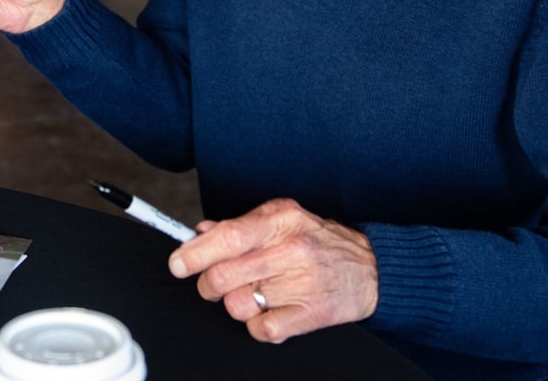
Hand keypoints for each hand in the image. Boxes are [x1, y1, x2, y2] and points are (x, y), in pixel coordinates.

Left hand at [167, 198, 377, 343]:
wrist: (370, 267)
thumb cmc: (317, 239)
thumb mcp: (281, 218)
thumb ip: (240, 224)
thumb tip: (200, 232)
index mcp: (280, 220)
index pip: (227, 237)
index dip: (196, 253)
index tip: (178, 263)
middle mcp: (291, 250)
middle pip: (226, 276)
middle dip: (207, 284)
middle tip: (210, 284)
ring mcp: (302, 284)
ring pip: (239, 305)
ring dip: (233, 304)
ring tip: (248, 294)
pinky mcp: (311, 315)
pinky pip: (263, 330)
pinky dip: (256, 325)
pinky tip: (266, 311)